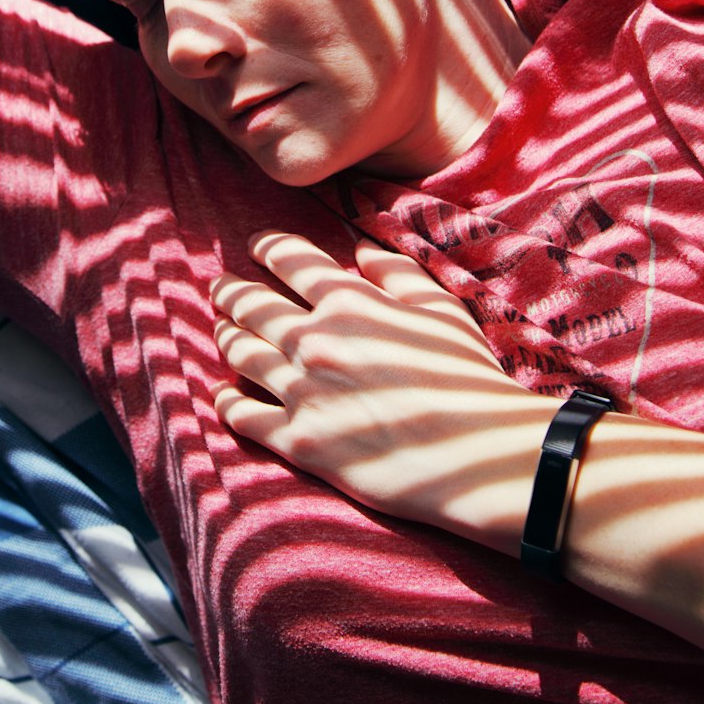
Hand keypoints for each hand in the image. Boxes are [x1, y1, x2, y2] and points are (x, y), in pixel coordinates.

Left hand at [210, 231, 554, 540]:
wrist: (482, 457)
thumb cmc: (468, 377)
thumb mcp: (441, 309)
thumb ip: (397, 272)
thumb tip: (360, 248)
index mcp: (349, 300)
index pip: (288, 258)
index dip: (266, 246)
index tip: (256, 246)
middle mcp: (315, 340)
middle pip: (250, 304)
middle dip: (230, 292)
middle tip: (221, 289)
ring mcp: (302, 392)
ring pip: (239, 352)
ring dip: (225, 337)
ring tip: (223, 331)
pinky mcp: (298, 442)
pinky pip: (241, 415)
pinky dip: (226, 401)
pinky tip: (223, 395)